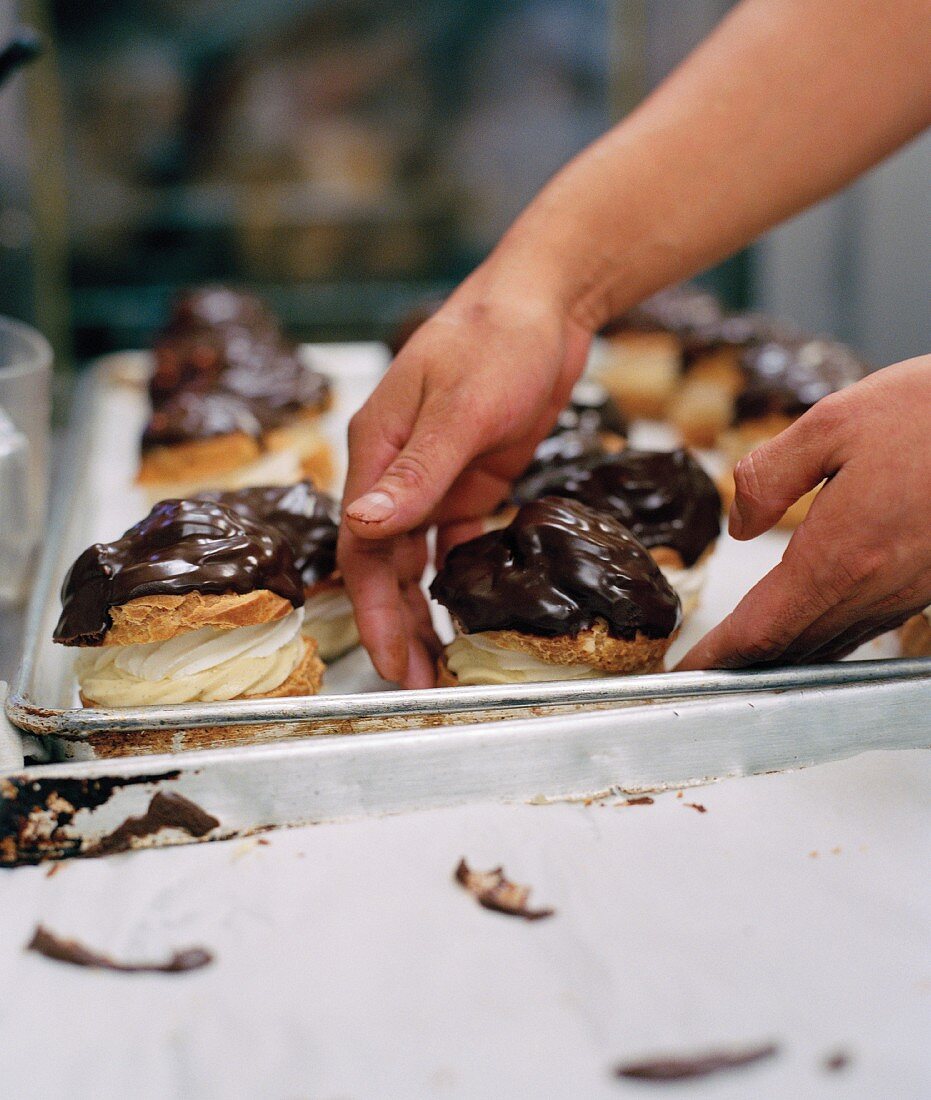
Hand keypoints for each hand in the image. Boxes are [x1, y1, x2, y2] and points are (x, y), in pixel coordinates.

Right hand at [337, 276, 590, 686]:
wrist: (543, 305)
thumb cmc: (495, 340)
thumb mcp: (460, 409)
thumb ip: (415, 472)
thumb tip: (362, 526)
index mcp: (377, 453)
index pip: (362, 547)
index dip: (372, 610)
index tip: (391, 661)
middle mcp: (397, 471)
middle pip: (384, 563)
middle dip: (396, 624)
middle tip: (418, 682)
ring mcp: (434, 476)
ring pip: (416, 558)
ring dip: (422, 609)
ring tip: (437, 662)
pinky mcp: (470, 478)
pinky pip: (453, 538)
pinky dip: (455, 576)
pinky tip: (465, 610)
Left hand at [679, 355, 930, 669]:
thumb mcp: (834, 423)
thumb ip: (771, 476)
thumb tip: (738, 524)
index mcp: (841, 554)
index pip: (763, 627)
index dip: (721, 655)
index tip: (689, 672)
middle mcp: (875, 588)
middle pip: (794, 646)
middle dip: (744, 663)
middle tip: (704, 671)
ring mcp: (907, 591)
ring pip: (832, 641)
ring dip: (784, 654)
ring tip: (743, 658)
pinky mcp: (928, 583)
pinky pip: (865, 624)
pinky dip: (825, 634)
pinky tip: (811, 625)